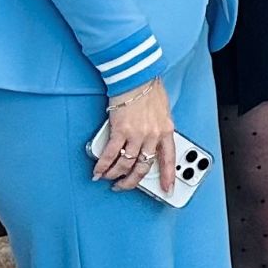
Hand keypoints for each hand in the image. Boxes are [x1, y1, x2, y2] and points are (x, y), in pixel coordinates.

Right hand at [96, 78, 178, 194]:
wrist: (136, 78)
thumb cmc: (149, 91)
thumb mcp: (163, 113)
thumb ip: (158, 129)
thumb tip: (151, 144)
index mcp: (166, 131)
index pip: (169, 159)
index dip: (167, 176)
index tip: (167, 189)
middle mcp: (153, 135)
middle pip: (143, 167)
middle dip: (132, 181)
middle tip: (123, 186)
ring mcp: (136, 134)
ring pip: (125, 164)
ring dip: (115, 175)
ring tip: (108, 178)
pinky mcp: (120, 131)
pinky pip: (110, 154)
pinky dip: (102, 165)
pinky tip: (98, 171)